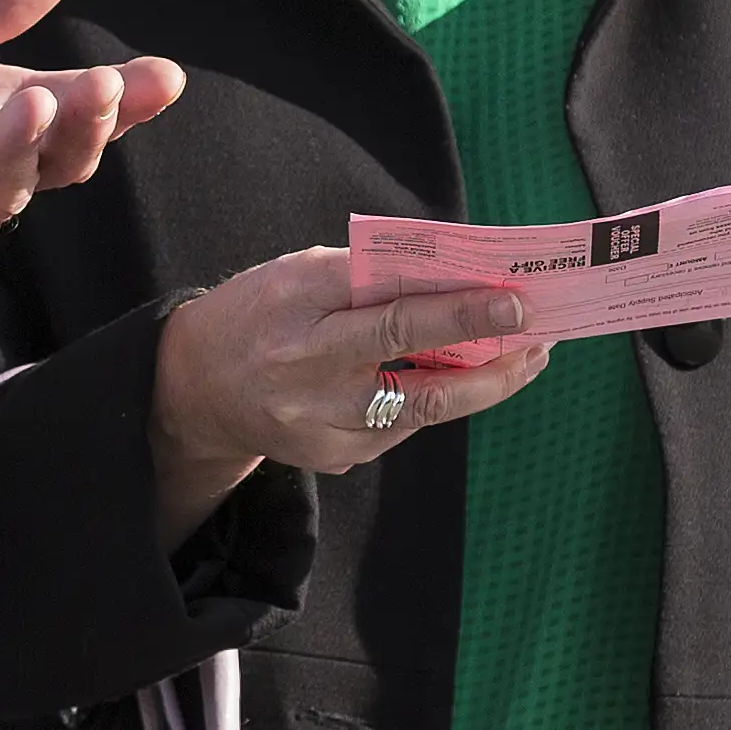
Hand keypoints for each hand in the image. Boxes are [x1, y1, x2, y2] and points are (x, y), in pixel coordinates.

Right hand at [147, 247, 551, 545]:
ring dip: (484, 382)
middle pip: (407, 359)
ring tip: (528, 357)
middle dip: (481, 343)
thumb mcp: (301, 273)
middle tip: (535, 329)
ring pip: (421, 407)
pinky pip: (404, 425)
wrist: (195, 387)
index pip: (385, 307)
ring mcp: (319, 422)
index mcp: (295, 304)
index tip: (510, 298)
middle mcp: (304, 368)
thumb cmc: (261, 312)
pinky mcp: (333, 455)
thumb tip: (455, 277)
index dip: (454, 307)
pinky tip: (477, 377)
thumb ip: (369, 274)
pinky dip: (445, 398)